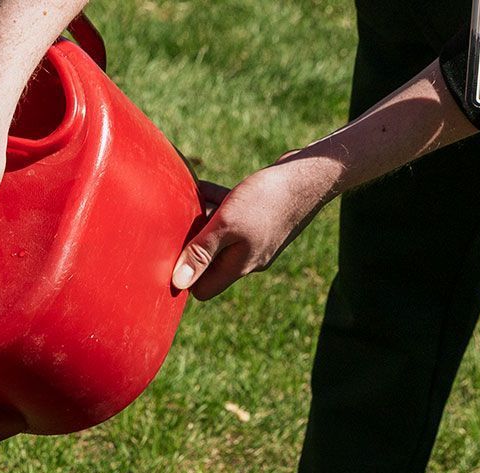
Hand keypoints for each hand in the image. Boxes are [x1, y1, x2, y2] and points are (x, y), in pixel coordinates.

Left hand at [172, 158, 339, 300]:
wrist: (310, 176)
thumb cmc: (267, 199)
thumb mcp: (226, 223)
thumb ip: (201, 252)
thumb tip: (178, 283)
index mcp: (239, 265)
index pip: (204, 289)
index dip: (185, 278)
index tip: (170, 255)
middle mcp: (249, 258)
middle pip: (210, 262)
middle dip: (192, 244)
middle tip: (175, 224)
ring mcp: (258, 240)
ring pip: (220, 237)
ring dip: (203, 221)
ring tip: (186, 201)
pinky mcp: (264, 220)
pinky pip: (233, 219)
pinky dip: (218, 205)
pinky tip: (205, 187)